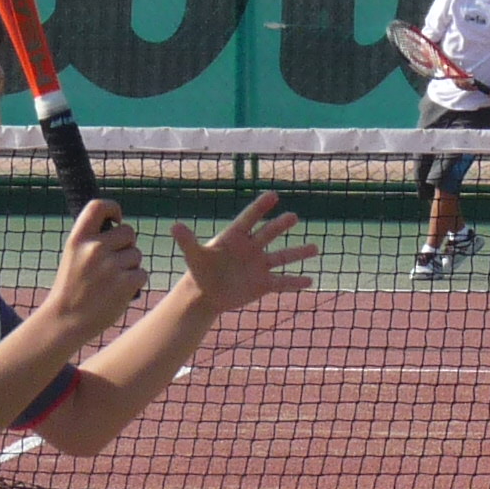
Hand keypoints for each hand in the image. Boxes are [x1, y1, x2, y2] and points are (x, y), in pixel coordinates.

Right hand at [38, 196, 147, 340]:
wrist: (66, 320)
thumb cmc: (72, 287)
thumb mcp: (73, 255)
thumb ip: (92, 238)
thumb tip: (120, 225)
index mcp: (78, 238)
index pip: (100, 206)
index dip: (113, 209)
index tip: (116, 221)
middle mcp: (94, 248)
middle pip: (128, 232)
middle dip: (126, 245)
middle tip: (113, 263)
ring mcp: (110, 266)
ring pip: (136, 255)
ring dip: (130, 266)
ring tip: (111, 281)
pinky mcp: (125, 283)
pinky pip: (142, 273)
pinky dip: (135, 282)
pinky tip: (119, 291)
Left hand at [171, 192, 317, 314]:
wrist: (206, 293)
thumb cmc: (200, 270)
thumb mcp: (194, 256)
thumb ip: (188, 241)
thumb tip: (174, 226)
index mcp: (236, 237)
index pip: (249, 219)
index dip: (260, 207)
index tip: (273, 195)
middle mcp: (251, 248)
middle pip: (268, 234)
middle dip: (280, 226)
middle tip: (293, 217)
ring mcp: (259, 265)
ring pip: (282, 257)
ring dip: (298, 253)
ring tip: (314, 249)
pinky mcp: (263, 283)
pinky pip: (282, 282)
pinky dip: (294, 282)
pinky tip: (309, 281)